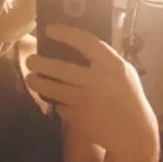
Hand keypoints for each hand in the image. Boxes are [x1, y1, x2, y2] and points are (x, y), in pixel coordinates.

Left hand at [26, 25, 158, 161]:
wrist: (132, 132)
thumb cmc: (127, 98)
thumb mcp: (122, 73)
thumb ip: (103, 61)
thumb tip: (77, 47)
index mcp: (112, 65)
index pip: (86, 42)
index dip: (65, 33)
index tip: (49, 29)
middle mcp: (98, 81)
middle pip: (61, 68)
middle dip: (41, 63)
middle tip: (30, 59)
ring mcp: (86, 100)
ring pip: (54, 89)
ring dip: (38, 83)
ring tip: (30, 78)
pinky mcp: (78, 117)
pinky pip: (60, 107)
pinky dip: (56, 103)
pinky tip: (52, 99)